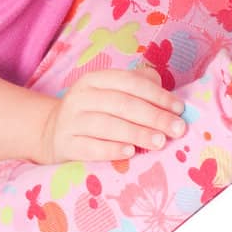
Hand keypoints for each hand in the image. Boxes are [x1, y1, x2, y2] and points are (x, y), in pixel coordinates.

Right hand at [36, 66, 187, 164]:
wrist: (51, 132)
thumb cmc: (94, 112)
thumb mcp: (111, 93)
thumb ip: (139, 88)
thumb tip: (169, 97)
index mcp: (95, 79)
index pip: (129, 82)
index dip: (157, 94)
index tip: (179, 108)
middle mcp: (81, 96)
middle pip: (121, 104)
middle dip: (153, 116)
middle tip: (177, 129)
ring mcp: (71, 120)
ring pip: (107, 125)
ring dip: (137, 133)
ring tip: (160, 142)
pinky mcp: (66, 144)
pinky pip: (90, 147)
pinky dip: (111, 149)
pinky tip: (129, 152)